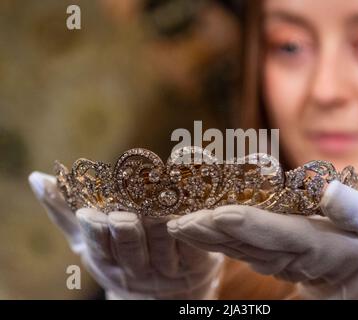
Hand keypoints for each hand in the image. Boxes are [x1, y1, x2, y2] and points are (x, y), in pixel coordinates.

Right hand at [28, 172, 223, 298]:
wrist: (168, 289)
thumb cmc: (123, 255)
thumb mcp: (91, 240)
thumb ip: (65, 212)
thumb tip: (37, 178)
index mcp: (109, 260)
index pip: (100, 246)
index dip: (96, 230)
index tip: (89, 213)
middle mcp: (138, 268)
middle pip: (131, 247)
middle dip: (126, 230)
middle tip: (125, 213)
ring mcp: (169, 268)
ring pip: (163, 244)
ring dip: (161, 222)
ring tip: (161, 198)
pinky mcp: (198, 263)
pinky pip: (194, 246)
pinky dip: (191, 227)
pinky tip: (189, 207)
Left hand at [166, 180, 357, 298]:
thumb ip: (352, 208)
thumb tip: (325, 189)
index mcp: (313, 244)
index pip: (273, 233)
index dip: (245, 223)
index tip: (216, 214)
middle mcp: (286, 254)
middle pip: (242, 240)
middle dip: (208, 228)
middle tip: (174, 217)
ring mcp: (273, 258)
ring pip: (234, 245)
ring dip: (204, 232)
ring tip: (174, 218)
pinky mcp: (266, 255)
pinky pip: (236, 245)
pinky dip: (213, 233)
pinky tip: (193, 222)